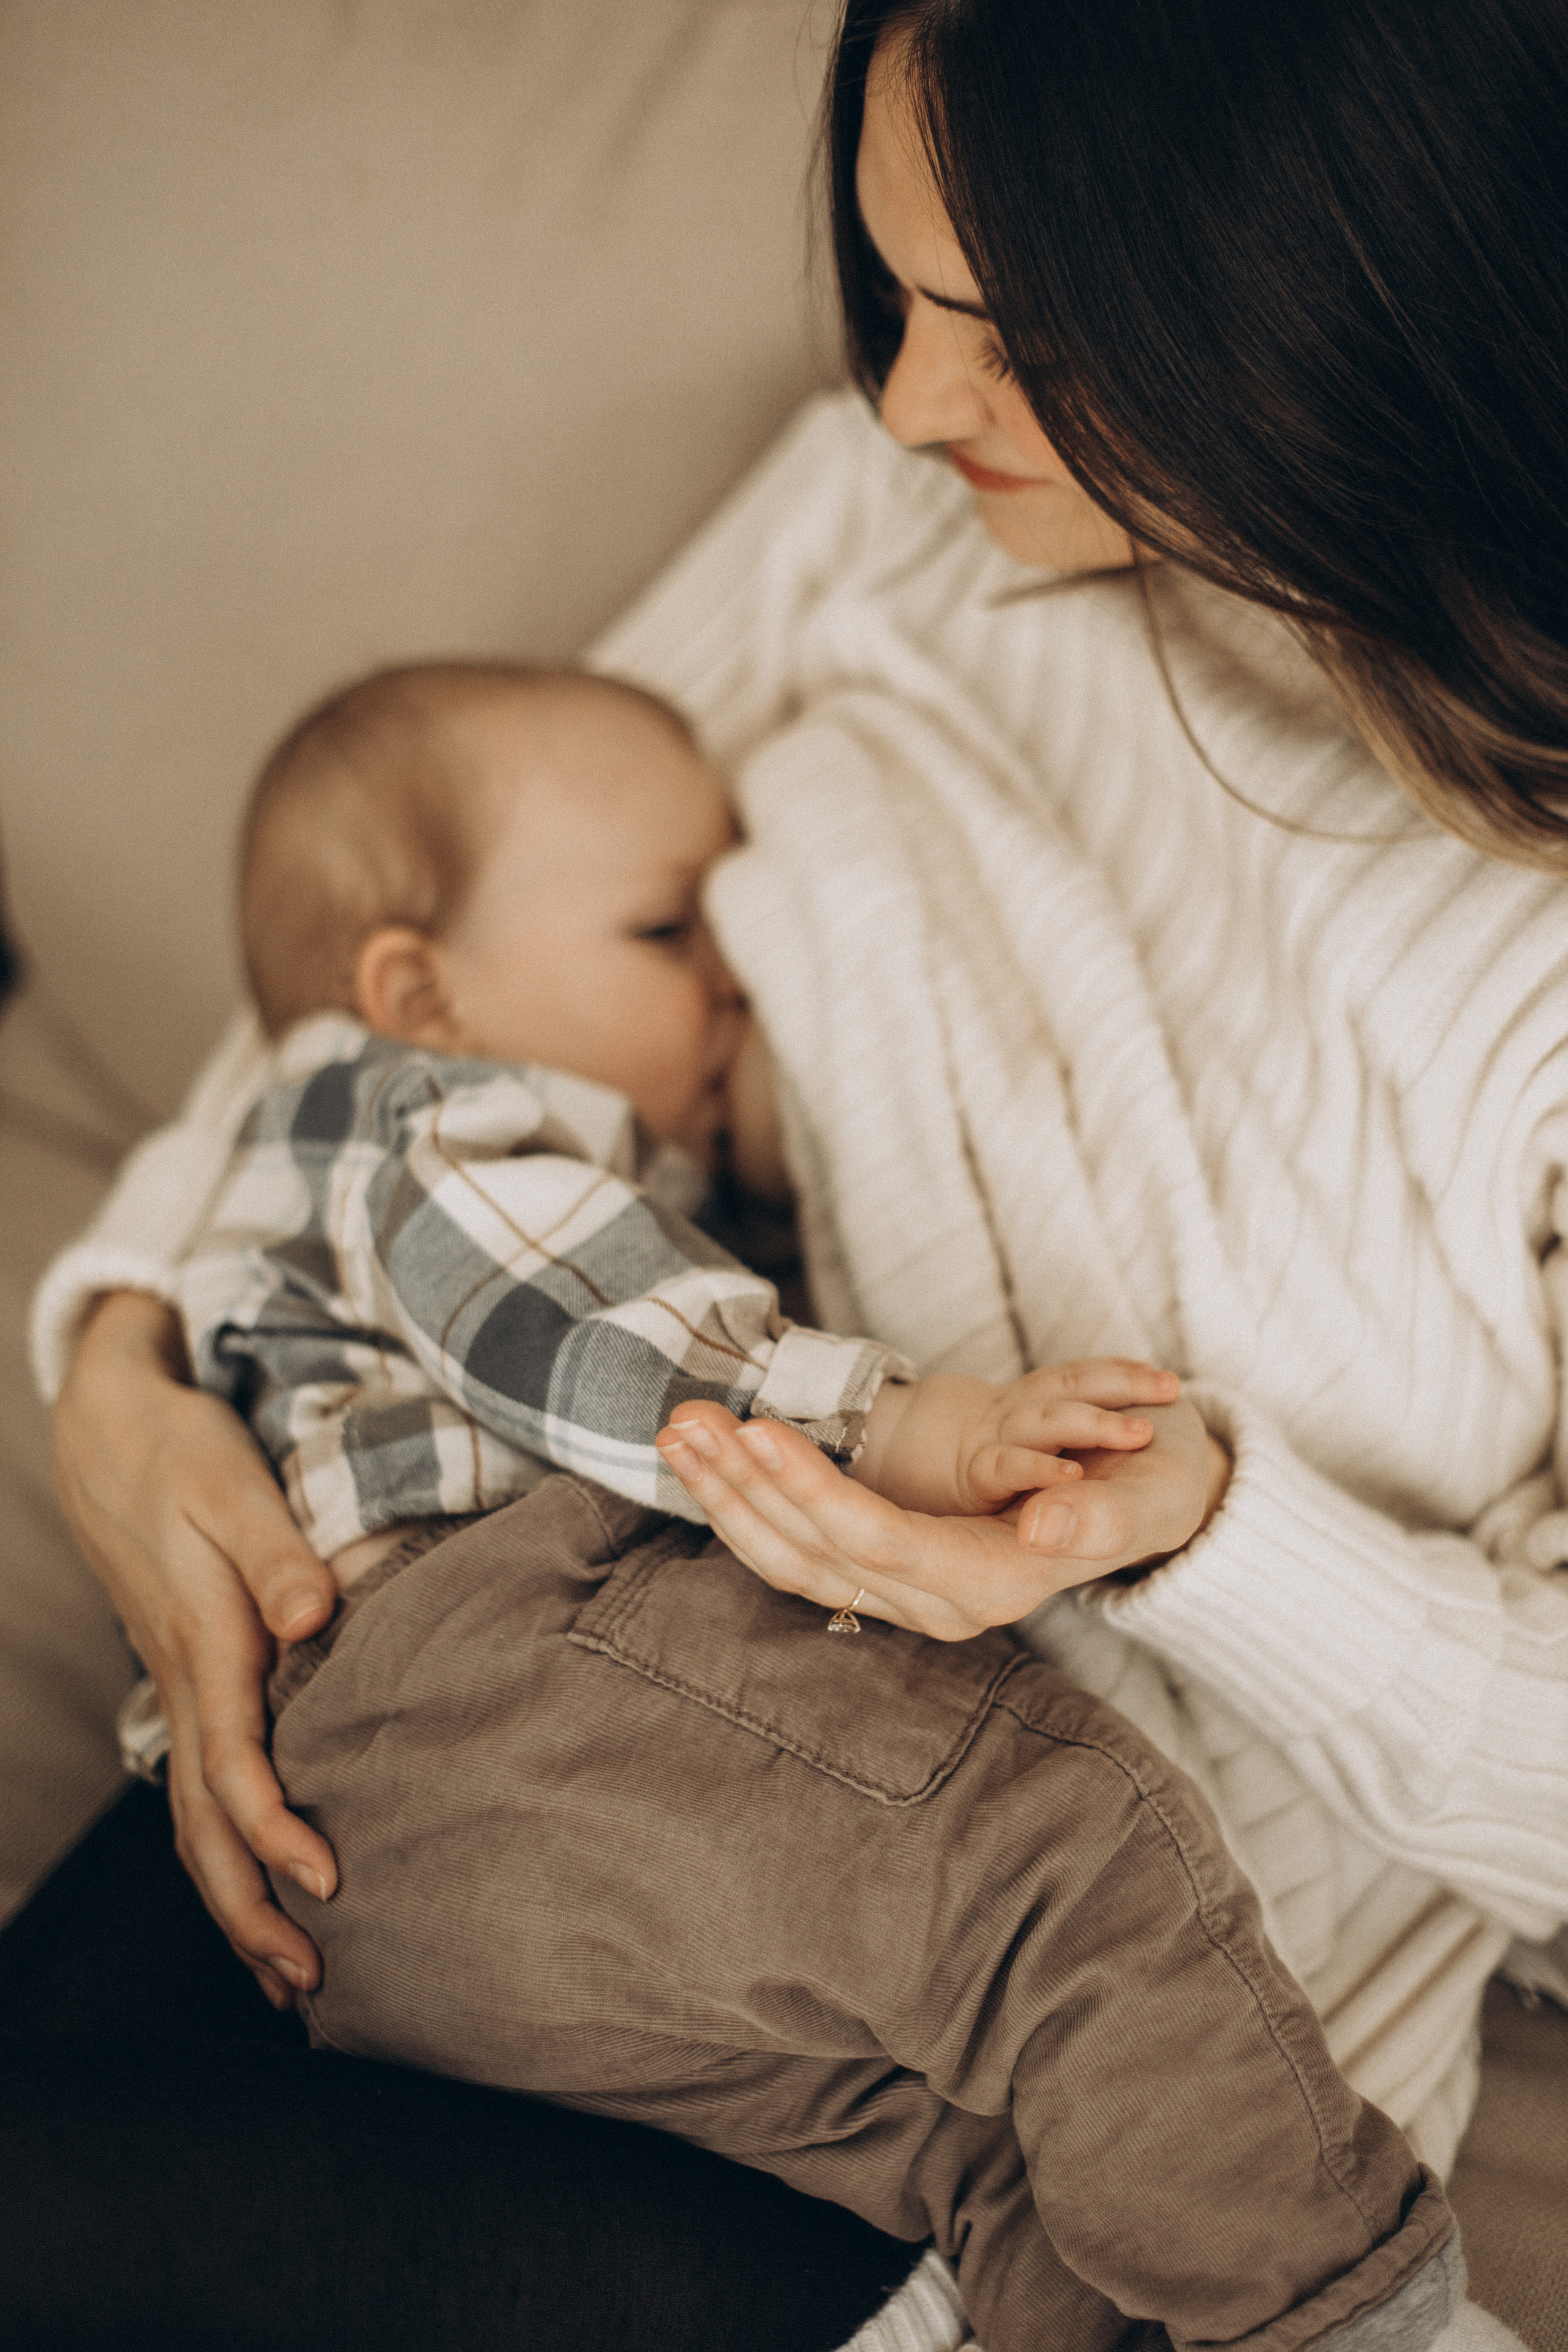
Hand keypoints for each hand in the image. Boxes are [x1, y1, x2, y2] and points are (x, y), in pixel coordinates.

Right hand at [51, 1292, 339, 2005]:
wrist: (112, 1432)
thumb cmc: (183, 1453)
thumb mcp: (234, 1486)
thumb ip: (279, 1552)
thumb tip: (314, 1615)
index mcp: (206, 1645)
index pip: (236, 1767)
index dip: (278, 1832)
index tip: (330, 1882)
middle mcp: (187, 1682)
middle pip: (206, 1826)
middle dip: (251, 1911)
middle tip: (308, 1984)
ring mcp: (179, 1687)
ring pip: (195, 1819)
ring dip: (235, 1899)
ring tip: (286, 1974)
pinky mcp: (187, 1678)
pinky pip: (199, 1786)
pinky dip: (225, 1849)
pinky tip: (256, 1882)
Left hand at [655, 1390, 1229, 1640]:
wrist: (1150, 1505)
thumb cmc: (1148, 1489)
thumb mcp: (1147, 1497)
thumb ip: (1101, 1519)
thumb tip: (1044, 1530)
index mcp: (990, 1584)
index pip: (877, 1544)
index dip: (812, 1492)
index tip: (757, 1432)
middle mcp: (938, 1602)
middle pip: (817, 1553)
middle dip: (744, 1485)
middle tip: (684, 1417)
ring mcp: (906, 1593)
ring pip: (793, 1558)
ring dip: (728, 1494)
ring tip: (675, 1429)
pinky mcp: (887, 1568)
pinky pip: (798, 1549)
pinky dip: (748, 1501)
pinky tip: (709, 1457)